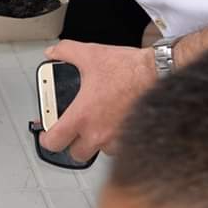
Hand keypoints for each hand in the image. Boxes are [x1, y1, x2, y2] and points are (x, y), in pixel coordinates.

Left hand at [37, 40, 156, 162]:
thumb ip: (66, 52)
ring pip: (99, 151)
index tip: (47, 134)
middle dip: (72, 143)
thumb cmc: (129, 69)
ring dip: (96, 141)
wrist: (160, 75)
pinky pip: (119, 147)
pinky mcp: (133, 140)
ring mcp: (117, 140)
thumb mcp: (91, 54)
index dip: (46, 140)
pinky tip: (115, 123)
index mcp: (83, 116)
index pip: (55, 142)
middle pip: (76, 154)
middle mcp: (98, 133)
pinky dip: (115, 139)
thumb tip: (53, 53)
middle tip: (73, 130)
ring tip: (98, 123)